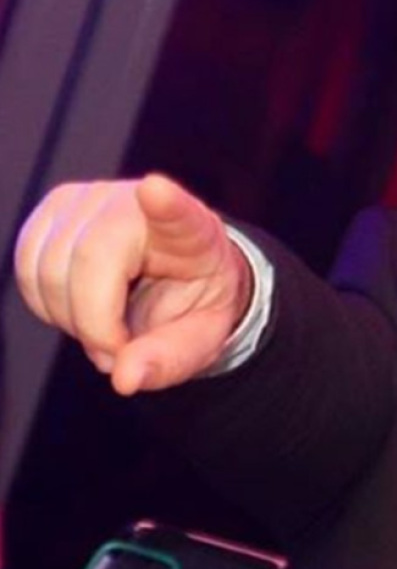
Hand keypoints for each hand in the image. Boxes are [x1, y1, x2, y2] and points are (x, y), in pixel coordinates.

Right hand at [14, 174, 251, 394]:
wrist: (179, 275)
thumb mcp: (198, 341)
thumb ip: (167, 360)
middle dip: (93, 324)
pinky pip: (26, 265)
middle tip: (117, 349)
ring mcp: (91, 198)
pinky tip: (78, 307)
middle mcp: (138, 204)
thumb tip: (123, 378)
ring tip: (105, 325)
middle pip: (89, 261)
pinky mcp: (56, 206)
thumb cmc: (191, 303)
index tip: (157, 191)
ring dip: (67, 317)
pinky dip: (45, 302)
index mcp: (192, 233)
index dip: (166, 203)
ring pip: (47, 266)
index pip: (179, 213)